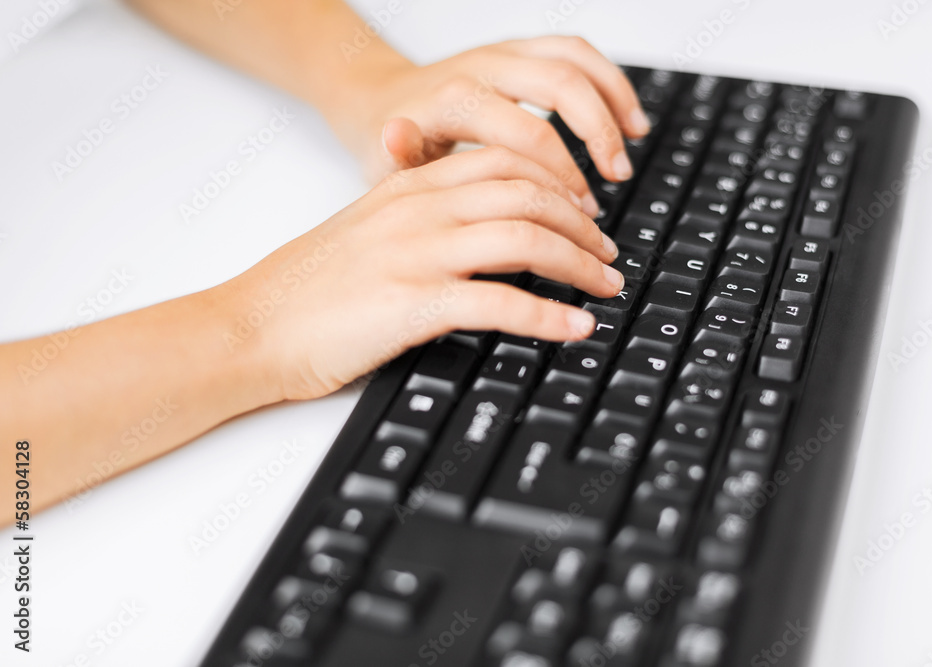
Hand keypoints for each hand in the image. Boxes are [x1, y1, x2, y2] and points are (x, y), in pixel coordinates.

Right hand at [226, 147, 623, 400]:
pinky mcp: (412, 304)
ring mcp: (416, 254)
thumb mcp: (370, 230)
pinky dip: (550, 317)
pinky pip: (501, 302)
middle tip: (608, 255)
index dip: (561, 185)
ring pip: (525, 240)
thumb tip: (485, 232)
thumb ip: (424, 216)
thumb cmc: (309, 287)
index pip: (507, 163)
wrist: (254, 325)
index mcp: (411, 187)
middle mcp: (419, 210)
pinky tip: (575, 328)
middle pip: (529, 195)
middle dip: (583, 225)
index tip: (586, 214)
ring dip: (579, 265)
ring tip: (605, 288)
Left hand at [337, 36, 648, 215]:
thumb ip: (399, 156)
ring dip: (612, 102)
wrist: (382, 100)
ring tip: (632, 146)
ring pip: (576, 60)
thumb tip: (397, 137)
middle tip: (614, 180)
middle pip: (561, 85)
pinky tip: (629, 120)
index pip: (526, 134)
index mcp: (454, 98)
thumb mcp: (385, 162)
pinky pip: (578, 53)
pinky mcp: (521, 51)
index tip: (577, 215)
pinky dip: (610, 82)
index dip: (561, 178)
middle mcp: (484, 66)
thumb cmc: (391, 142)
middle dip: (597, 136)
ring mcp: (506, 54)